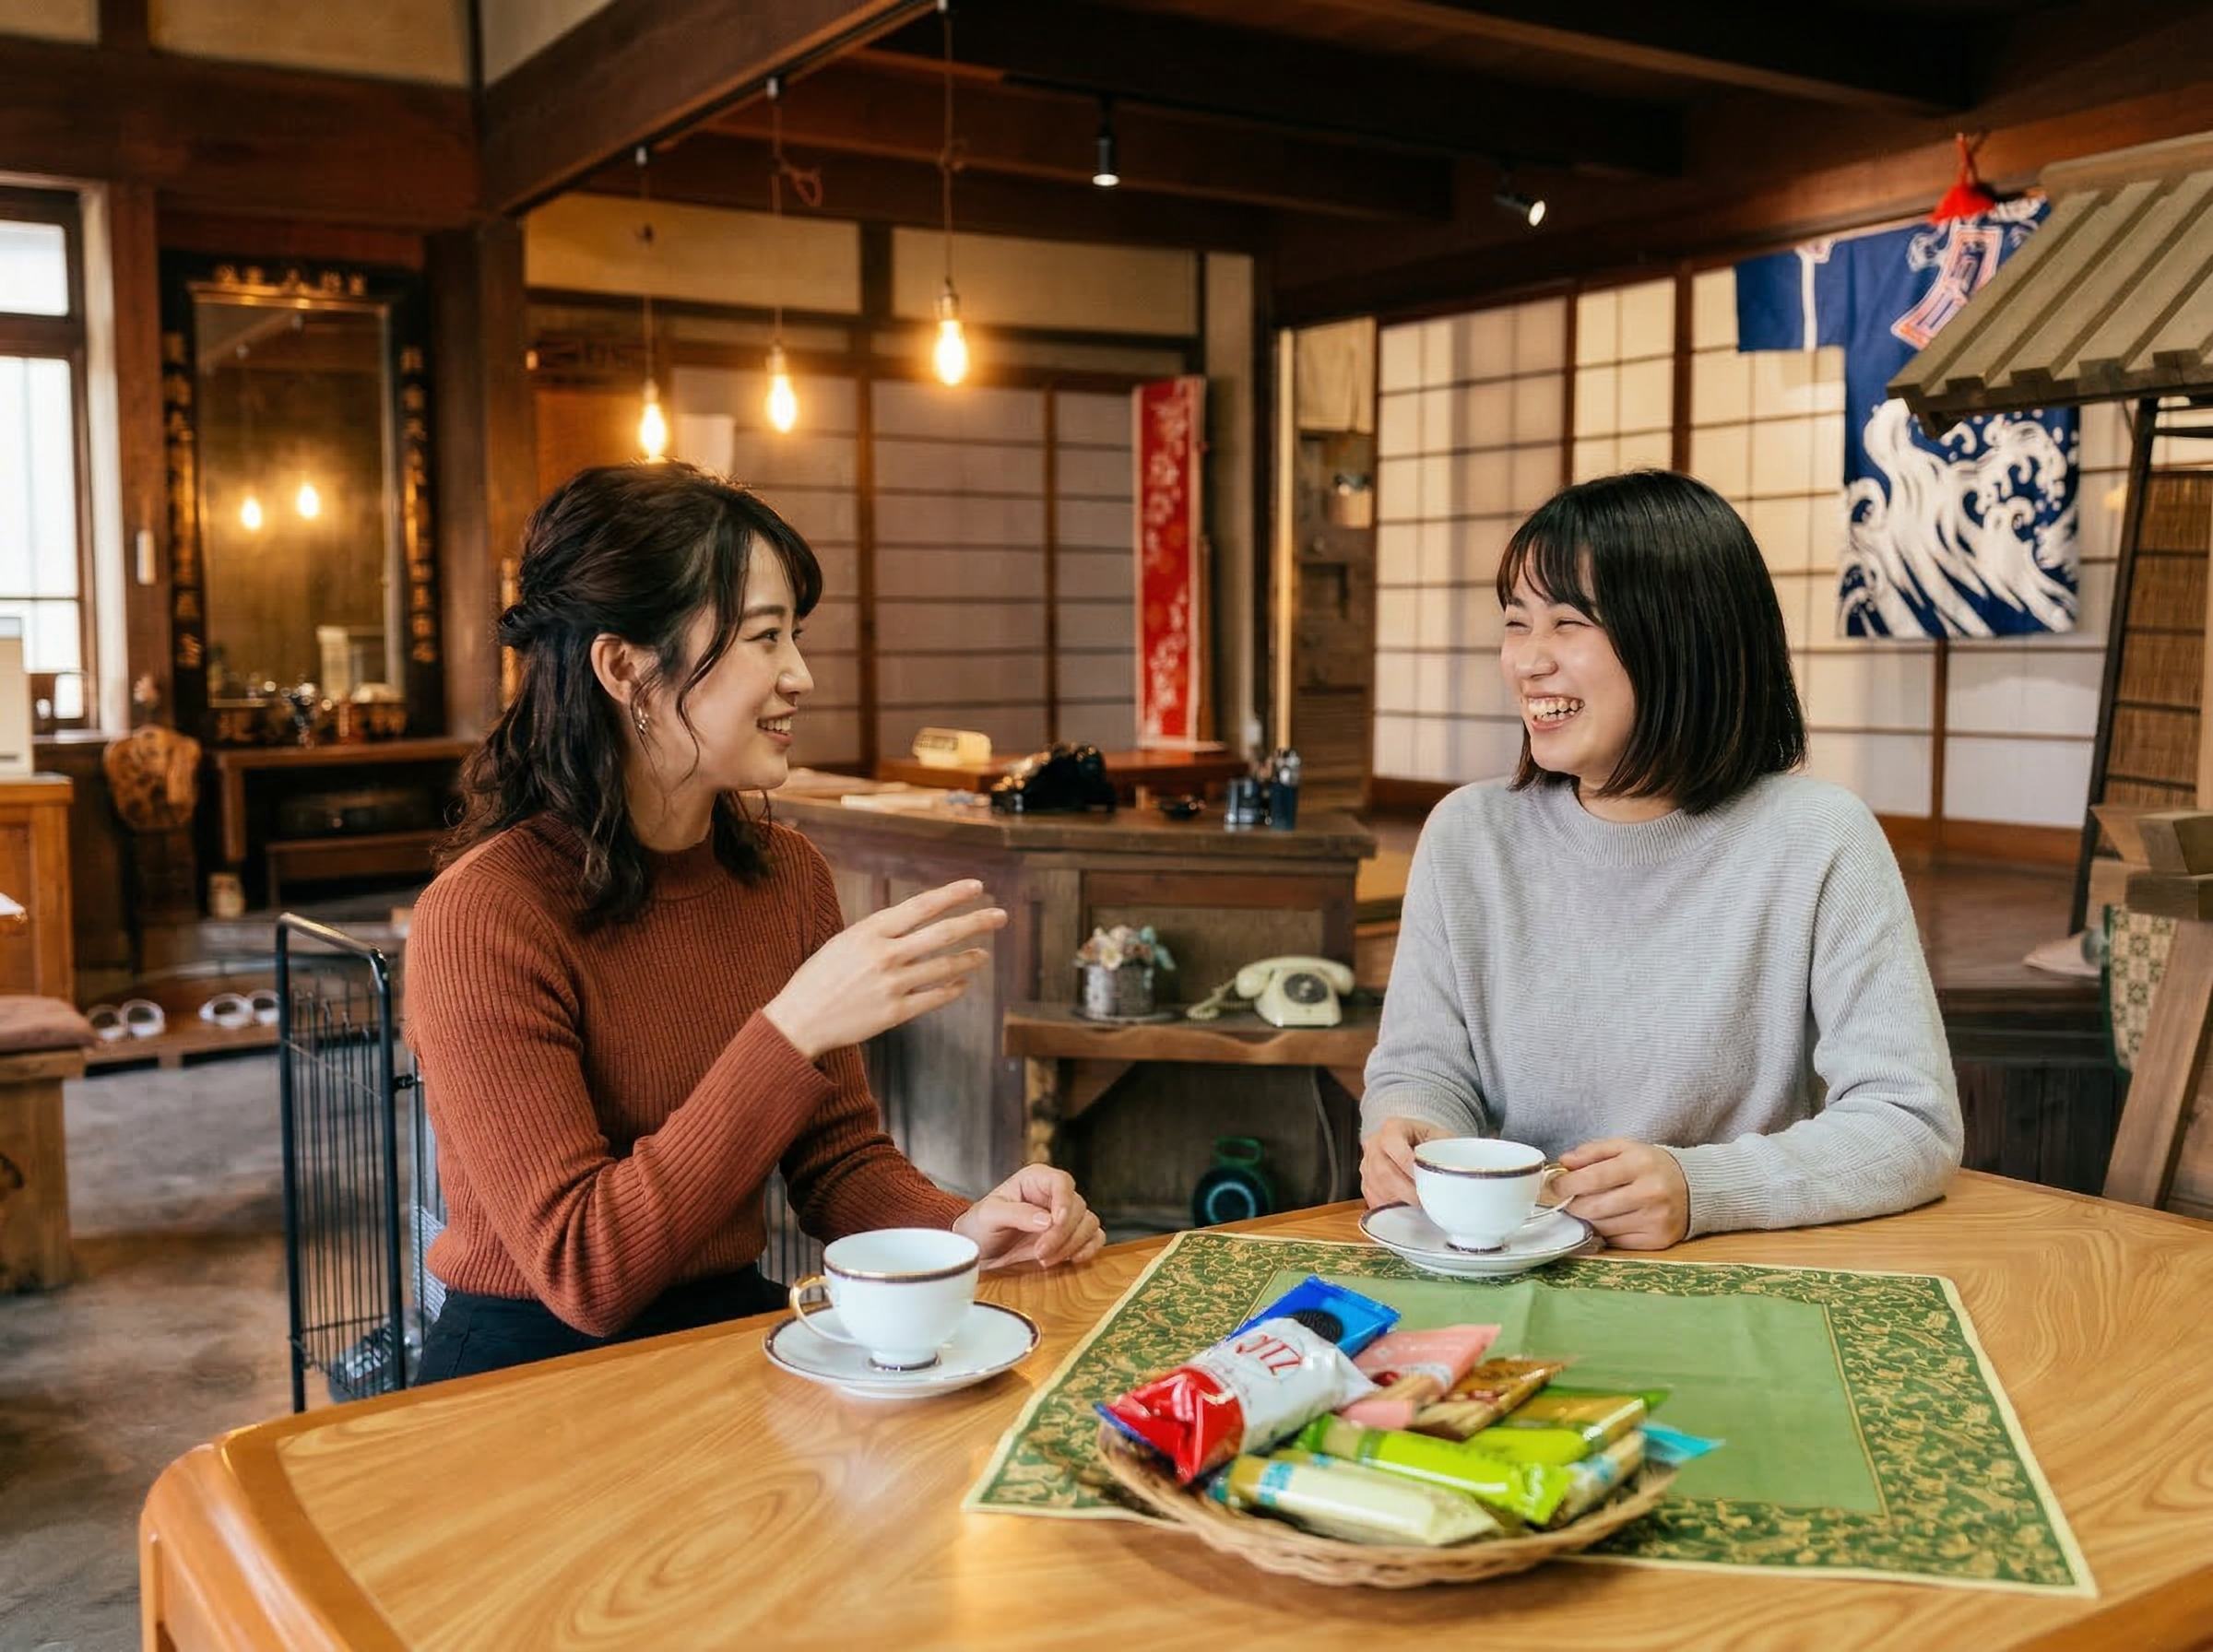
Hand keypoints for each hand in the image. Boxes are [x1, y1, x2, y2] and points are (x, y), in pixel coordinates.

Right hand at [763, 879, 1006, 1060]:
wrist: (799, 1020)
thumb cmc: (820, 976)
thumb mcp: (845, 941)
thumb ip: (881, 931)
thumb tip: (917, 920)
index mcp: (870, 931)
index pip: (923, 906)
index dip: (954, 894)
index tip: (978, 887)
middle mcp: (885, 954)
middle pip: (943, 933)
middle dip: (977, 922)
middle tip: (1000, 916)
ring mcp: (892, 985)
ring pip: (945, 966)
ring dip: (970, 958)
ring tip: (983, 954)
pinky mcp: (895, 1013)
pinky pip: (935, 997)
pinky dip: (952, 988)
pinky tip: (962, 982)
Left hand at [953, 1164, 1104, 1270]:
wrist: (981, 1251)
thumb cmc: (981, 1226)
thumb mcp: (989, 1216)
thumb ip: (1016, 1214)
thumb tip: (1046, 1221)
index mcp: (1036, 1180)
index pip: (1061, 1182)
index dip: (1064, 1201)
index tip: (1056, 1221)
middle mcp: (1054, 1195)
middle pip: (1077, 1207)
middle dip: (1061, 1234)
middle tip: (1040, 1253)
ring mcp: (1065, 1216)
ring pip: (1089, 1223)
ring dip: (1072, 1244)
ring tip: (1045, 1259)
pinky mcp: (1072, 1236)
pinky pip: (1094, 1238)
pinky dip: (1088, 1249)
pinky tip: (1071, 1260)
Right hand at [1360, 1116, 1448, 1208]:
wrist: (1420, 1145)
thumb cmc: (1431, 1142)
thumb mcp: (1441, 1139)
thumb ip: (1441, 1153)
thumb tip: (1448, 1174)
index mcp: (1393, 1128)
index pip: (1394, 1146)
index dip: (1409, 1167)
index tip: (1425, 1181)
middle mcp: (1375, 1143)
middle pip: (1383, 1172)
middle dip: (1406, 1191)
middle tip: (1424, 1200)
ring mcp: (1367, 1164)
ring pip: (1377, 1188)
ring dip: (1398, 1200)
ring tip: (1418, 1205)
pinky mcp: (1366, 1182)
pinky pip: (1373, 1199)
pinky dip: (1390, 1207)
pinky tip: (1405, 1208)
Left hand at [1552, 1139, 1688, 1249]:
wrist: (1694, 1187)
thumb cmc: (1651, 1166)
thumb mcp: (1625, 1148)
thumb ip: (1592, 1151)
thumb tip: (1564, 1162)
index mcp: (1640, 1164)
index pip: (1593, 1178)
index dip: (1567, 1185)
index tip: (1554, 1186)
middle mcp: (1651, 1192)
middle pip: (1595, 1207)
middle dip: (1573, 1205)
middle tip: (1567, 1200)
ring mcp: (1656, 1219)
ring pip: (1603, 1227)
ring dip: (1588, 1219)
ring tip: (1590, 1208)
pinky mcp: (1658, 1240)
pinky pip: (1616, 1242)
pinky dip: (1606, 1232)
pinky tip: (1610, 1220)